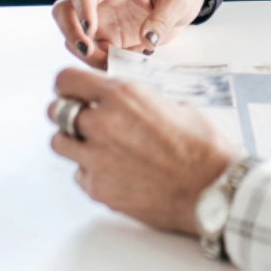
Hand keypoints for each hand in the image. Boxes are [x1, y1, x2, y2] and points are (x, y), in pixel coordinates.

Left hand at [47, 65, 238, 234]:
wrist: (214, 191)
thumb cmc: (203, 149)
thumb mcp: (175, 107)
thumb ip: (141, 104)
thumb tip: (130, 106)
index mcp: (122, 96)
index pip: (67, 80)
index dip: (67, 84)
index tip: (69, 89)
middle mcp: (102, 124)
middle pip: (56, 111)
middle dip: (67, 112)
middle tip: (81, 119)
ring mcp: (96, 159)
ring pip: (60, 143)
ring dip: (74, 142)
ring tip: (97, 147)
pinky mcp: (98, 188)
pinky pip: (79, 174)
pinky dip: (90, 172)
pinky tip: (114, 172)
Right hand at [52, 0, 206, 65]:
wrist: (182, 1)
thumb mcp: (179, 0)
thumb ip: (163, 18)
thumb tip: (148, 40)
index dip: (82, 11)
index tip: (90, 31)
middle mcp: (100, 0)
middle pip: (64, 11)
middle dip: (70, 33)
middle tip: (89, 52)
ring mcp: (100, 20)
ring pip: (72, 36)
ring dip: (85, 54)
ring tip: (110, 64)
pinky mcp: (106, 39)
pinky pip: (91, 53)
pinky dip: (98, 63)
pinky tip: (117, 67)